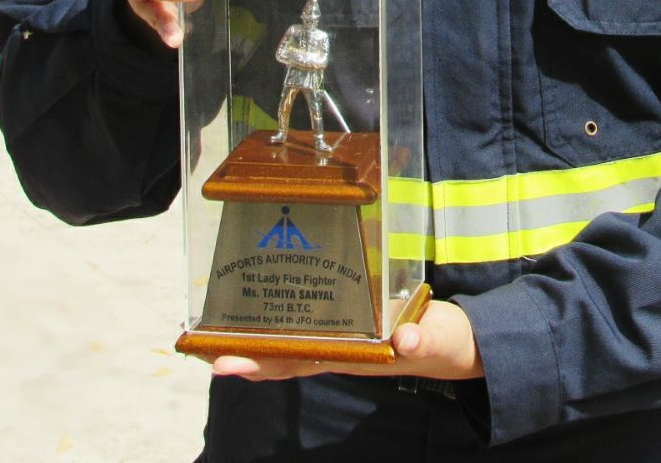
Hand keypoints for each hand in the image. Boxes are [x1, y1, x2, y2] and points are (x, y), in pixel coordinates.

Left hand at [209, 300, 483, 382]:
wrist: (462, 344)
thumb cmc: (447, 342)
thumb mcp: (442, 338)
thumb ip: (427, 338)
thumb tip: (406, 340)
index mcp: (356, 355)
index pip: (298, 361)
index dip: (259, 363)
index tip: (221, 360)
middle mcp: (343, 349)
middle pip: (283, 354)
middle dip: (242, 350)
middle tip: (198, 343)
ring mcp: (347, 336)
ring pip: (293, 339)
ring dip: (258, 334)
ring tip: (220, 322)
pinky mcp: (355, 318)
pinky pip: (313, 320)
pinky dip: (287, 313)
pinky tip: (270, 298)